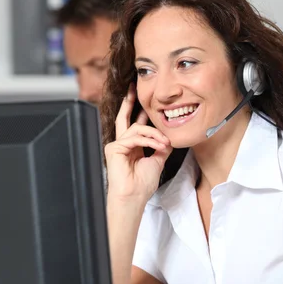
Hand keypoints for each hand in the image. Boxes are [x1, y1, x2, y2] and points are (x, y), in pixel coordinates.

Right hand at [105, 84, 171, 200]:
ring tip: (164, 142)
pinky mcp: (114, 148)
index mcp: (132, 147)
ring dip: (154, 134)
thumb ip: (161, 146)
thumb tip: (168, 136)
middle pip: (124, 118)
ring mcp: (116, 145)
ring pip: (137, 128)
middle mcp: (122, 144)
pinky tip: (158, 146)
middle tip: (133, 87)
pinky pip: (134, 137)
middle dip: (129, 102)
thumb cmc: (142, 184)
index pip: (136, 125)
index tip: (149, 104)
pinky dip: (148, 140)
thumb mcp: (157, 160)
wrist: (134, 196)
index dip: (142, 114)